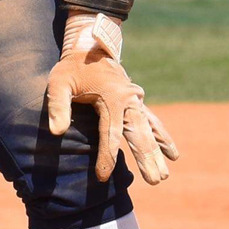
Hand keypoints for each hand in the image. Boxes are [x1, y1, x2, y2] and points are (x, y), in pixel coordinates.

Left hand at [45, 11, 178, 184]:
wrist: (91, 48)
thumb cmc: (72, 69)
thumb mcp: (58, 83)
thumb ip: (58, 106)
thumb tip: (56, 132)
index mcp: (111, 98)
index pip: (110, 134)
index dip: (106, 157)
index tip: (103, 177)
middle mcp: (128, 100)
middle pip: (138, 134)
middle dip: (146, 157)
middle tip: (155, 180)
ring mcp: (135, 101)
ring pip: (149, 130)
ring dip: (158, 151)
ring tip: (165, 174)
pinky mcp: (137, 103)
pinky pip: (153, 122)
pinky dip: (163, 137)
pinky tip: (172, 154)